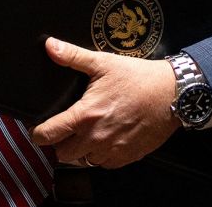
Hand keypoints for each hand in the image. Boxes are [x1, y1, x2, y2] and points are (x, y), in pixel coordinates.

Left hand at [30, 38, 179, 168]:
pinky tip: (106, 139)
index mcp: (86, 115)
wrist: (173, 93)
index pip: (48, 136)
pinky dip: (101, 155)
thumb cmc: (139, 78)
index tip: (39, 129)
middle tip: (66, 131)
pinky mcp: (127, 156)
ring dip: (81, 151)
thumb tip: (50, 46)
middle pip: (62, 155)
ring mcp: (113, 150)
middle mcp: (97, 137)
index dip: (38, 134)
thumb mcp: (104, 63)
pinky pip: (105, 164)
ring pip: (84, 161)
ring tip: (88, 134)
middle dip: (60, 144)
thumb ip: (73, 56)